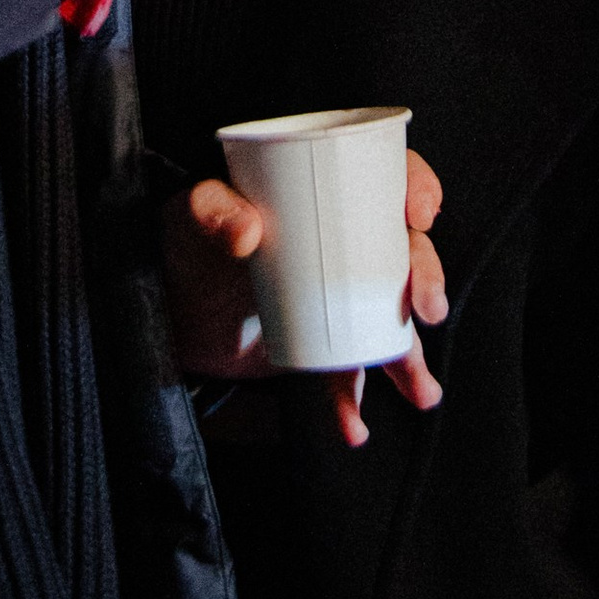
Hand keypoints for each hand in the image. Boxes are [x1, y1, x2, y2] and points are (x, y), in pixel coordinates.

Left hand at [161, 149, 449, 447]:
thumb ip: (213, 212)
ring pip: (390, 315)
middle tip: (426, 307)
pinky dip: (351, 399)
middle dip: (426, 276)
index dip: (417, 185)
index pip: (386, 173)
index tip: (420, 214)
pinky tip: (351, 425)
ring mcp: (336, 291)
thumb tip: (247, 232)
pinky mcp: (322, 337)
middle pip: (403, 247)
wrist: (171, 303)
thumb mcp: (194, 211)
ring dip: (411, 355)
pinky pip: (347, 370)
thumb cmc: (188, 239)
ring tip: (420, 389)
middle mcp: (342, 239)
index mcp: (324, 190)